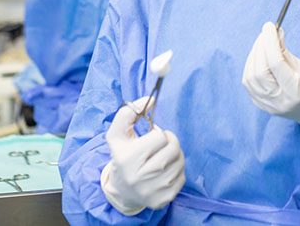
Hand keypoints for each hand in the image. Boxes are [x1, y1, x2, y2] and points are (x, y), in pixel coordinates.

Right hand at [101, 97, 185, 214]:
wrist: (121, 191)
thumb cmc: (122, 156)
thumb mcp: (118, 134)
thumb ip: (130, 112)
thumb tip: (151, 99)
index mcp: (127, 159)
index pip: (159, 137)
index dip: (158, 133)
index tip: (150, 137)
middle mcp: (139, 177)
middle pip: (173, 149)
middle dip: (170, 142)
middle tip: (162, 144)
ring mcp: (152, 191)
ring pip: (179, 163)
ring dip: (175, 155)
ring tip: (164, 156)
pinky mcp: (162, 201)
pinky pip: (182, 177)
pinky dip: (177, 170)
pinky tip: (165, 171)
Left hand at [242, 22, 299, 158]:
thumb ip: (284, 52)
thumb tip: (273, 33)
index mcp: (296, 92)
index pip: (276, 64)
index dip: (270, 42)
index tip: (270, 26)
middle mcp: (279, 101)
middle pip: (260, 71)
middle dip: (260, 48)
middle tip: (266, 33)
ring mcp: (268, 106)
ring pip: (250, 77)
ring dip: (253, 56)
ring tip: (262, 43)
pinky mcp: (261, 105)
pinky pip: (249, 84)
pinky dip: (251, 67)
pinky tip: (258, 57)